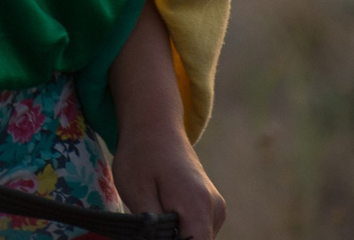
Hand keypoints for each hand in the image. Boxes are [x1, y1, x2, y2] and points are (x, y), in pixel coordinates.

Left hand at [111, 126, 225, 239]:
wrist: (154, 125)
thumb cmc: (141, 155)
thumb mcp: (136, 192)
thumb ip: (152, 230)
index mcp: (198, 205)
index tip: (152, 234)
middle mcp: (215, 208)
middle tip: (149, 221)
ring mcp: (216, 207)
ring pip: (197, 238)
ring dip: (175, 235)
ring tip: (153, 213)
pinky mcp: (212, 207)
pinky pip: (197, 229)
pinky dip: (181, 229)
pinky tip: (162, 211)